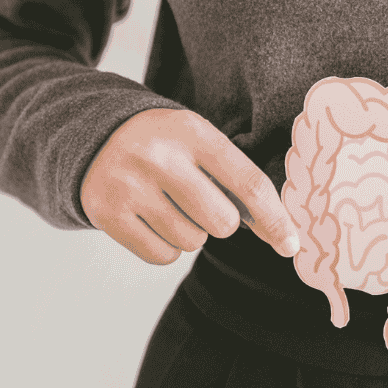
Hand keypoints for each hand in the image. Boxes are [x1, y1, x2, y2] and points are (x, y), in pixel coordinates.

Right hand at [80, 108, 299, 264]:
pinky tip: (154, 219)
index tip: (291, 244)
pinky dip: (167, 246)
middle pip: (222, 222)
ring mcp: (129, 186)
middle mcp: (159, 157)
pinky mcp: (107, 214)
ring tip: (172, 204)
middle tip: (202, 201)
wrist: (96, 136)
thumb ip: (238, 179)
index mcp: (193, 132)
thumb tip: (279, 233)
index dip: (275, 219)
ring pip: (192, 242)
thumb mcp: (201, 143)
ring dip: (192, 232)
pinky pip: (163, 256)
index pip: (249, 183)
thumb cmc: (168, 146)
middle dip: (222, 221)